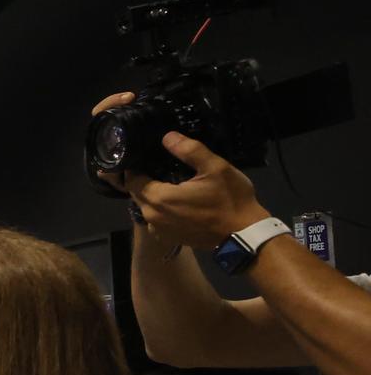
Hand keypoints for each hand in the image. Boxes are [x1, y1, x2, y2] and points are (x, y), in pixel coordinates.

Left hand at [90, 92, 268, 247]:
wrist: (244, 235)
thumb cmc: (230, 200)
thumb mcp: (216, 168)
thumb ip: (190, 150)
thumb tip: (167, 136)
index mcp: (158, 199)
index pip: (131, 180)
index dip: (134, 167)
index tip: (144, 156)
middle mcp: (152, 217)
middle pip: (137, 193)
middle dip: (143, 179)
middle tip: (156, 165)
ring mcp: (159, 231)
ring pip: (145, 207)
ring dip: (152, 194)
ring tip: (166, 179)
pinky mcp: (169, 238)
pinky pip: (156, 219)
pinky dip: (160, 208)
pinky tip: (175, 198)